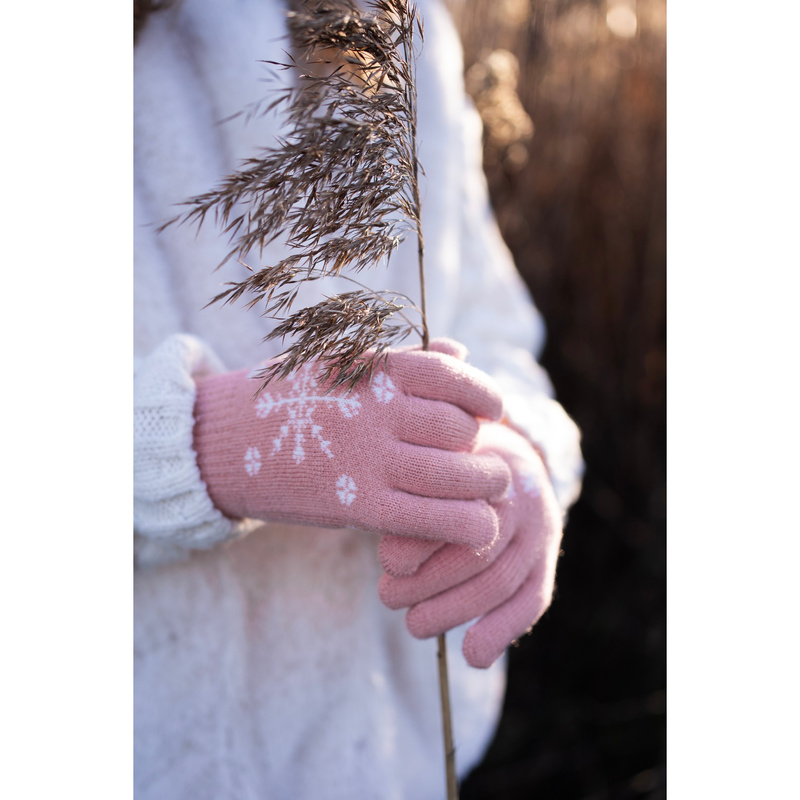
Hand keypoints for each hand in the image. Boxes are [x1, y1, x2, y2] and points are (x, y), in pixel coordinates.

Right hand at [192, 340, 510, 548]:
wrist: (220, 440)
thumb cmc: (290, 401)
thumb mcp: (341, 367)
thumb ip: (405, 363)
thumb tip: (462, 352)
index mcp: (371, 369)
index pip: (450, 375)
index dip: (484, 395)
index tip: (494, 411)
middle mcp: (372, 409)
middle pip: (459, 430)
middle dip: (483, 448)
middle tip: (487, 461)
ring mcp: (365, 458)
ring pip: (455, 475)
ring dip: (487, 486)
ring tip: (492, 491)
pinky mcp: (356, 505)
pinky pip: (431, 518)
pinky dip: (468, 526)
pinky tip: (481, 528)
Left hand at [378, 421, 562, 667]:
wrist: (508, 462)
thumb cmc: (453, 470)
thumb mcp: (435, 469)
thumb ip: (416, 504)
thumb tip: (392, 561)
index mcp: (487, 470)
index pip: (455, 512)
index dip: (421, 544)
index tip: (388, 563)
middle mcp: (519, 500)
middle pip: (478, 553)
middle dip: (428, 584)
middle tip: (389, 597)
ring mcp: (540, 531)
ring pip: (500, 581)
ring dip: (454, 612)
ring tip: (414, 624)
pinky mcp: (547, 560)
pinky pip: (531, 601)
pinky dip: (502, 631)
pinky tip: (474, 656)